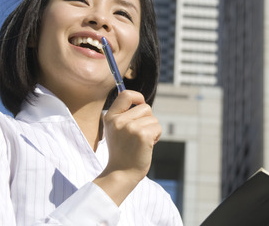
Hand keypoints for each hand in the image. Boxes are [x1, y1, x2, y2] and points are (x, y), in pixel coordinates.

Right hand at [94, 90, 160, 204]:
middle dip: (148, 119)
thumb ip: (125, 116)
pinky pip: (158, 127)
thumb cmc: (122, 152)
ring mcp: (130, 128)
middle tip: (139, 135)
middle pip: (145, 107)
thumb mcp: (116, 130)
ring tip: (141, 142)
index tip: (140, 105)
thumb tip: (141, 102)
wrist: (121, 174)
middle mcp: (119, 121)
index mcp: (110, 117)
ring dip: (152, 130)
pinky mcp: (143, 135)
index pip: (126, 94)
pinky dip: (157, 136)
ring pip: (153, 119)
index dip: (138, 97)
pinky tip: (147, 146)